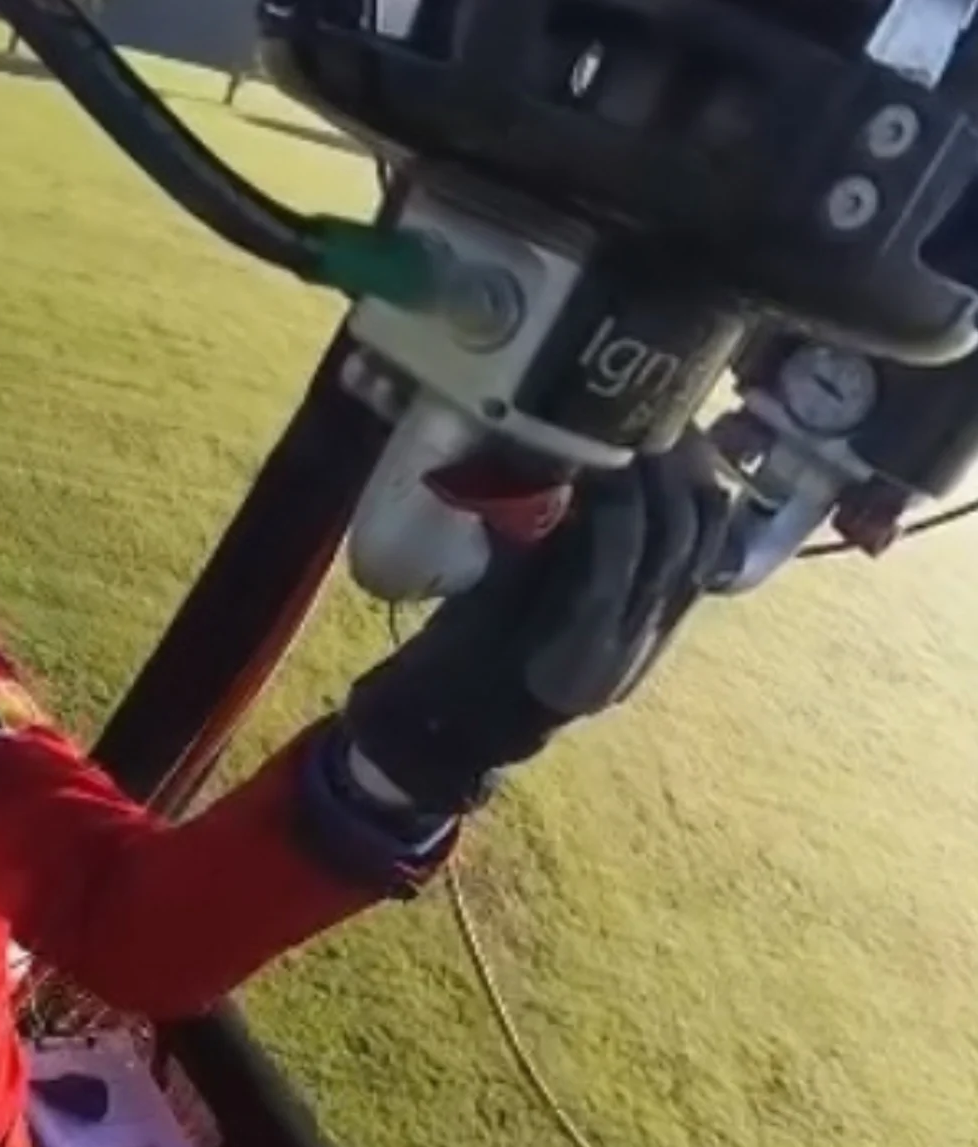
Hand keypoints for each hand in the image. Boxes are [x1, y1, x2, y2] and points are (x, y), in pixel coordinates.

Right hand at [339, 439, 725, 814]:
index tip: (597, 430)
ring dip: (690, 482)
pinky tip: (675, 472)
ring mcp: (650, 644)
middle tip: (640, 409)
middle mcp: (630, 652)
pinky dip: (693, 510)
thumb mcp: (468, 611)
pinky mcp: (656, 631)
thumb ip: (514, 547)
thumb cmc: (445, 678)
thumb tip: (543, 464)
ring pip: (701, 550)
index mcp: (579, 657)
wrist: (457, 737)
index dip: (618, 488)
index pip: (624, 557)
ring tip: (664, 429)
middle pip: (679, 545)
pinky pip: (697, 561)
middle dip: (666, 470)